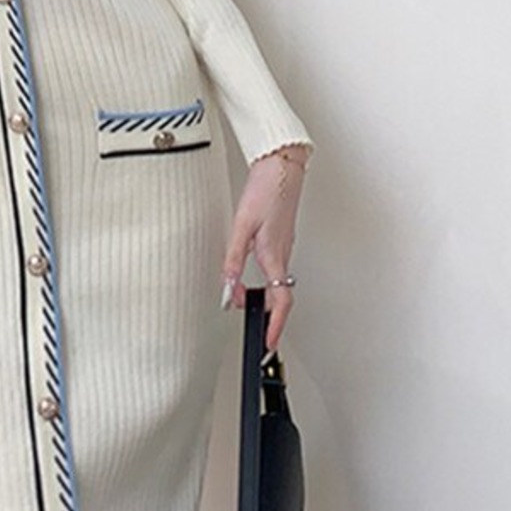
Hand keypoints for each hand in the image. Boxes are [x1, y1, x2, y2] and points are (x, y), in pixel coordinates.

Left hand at [221, 147, 309, 348]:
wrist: (281, 167)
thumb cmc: (266, 191)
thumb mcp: (242, 227)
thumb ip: (233, 260)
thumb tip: (226, 289)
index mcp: (274, 255)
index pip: (280, 301)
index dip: (276, 326)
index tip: (269, 344)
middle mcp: (282, 254)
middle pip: (280, 296)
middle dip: (269, 318)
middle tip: (256, 330)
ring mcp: (283, 247)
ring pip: (278, 283)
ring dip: (265, 299)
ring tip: (244, 304)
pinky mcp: (281, 239)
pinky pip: (275, 269)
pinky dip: (264, 281)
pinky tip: (249, 278)